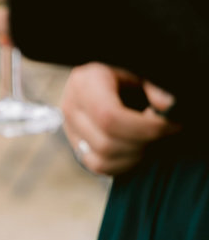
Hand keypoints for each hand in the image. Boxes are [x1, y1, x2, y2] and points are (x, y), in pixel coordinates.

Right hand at [61, 62, 179, 175]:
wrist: (106, 79)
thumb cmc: (128, 76)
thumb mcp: (141, 73)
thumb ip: (156, 88)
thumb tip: (168, 106)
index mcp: (86, 82)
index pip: (109, 116)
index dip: (144, 127)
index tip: (170, 124)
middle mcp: (71, 106)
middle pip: (107, 142)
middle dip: (142, 142)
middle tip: (162, 130)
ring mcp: (70, 128)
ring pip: (102, 158)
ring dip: (134, 154)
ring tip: (149, 137)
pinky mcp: (75, 146)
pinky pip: (98, 166)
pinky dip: (123, 164)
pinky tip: (137, 149)